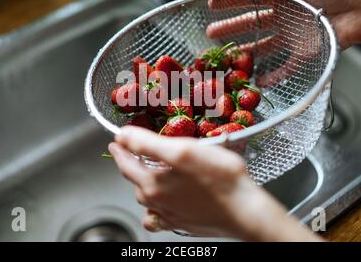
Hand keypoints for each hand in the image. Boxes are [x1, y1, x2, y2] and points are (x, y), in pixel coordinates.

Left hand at [109, 126, 320, 240]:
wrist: (245, 211)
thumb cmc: (220, 180)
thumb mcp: (183, 151)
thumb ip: (148, 143)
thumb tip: (123, 136)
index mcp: (152, 184)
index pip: (125, 164)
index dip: (119, 150)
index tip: (115, 141)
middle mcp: (156, 203)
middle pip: (135, 180)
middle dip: (131, 164)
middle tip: (132, 151)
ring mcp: (169, 215)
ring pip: (146, 198)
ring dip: (143, 183)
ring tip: (147, 171)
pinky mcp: (183, 223)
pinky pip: (159, 217)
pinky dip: (155, 208)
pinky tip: (161, 203)